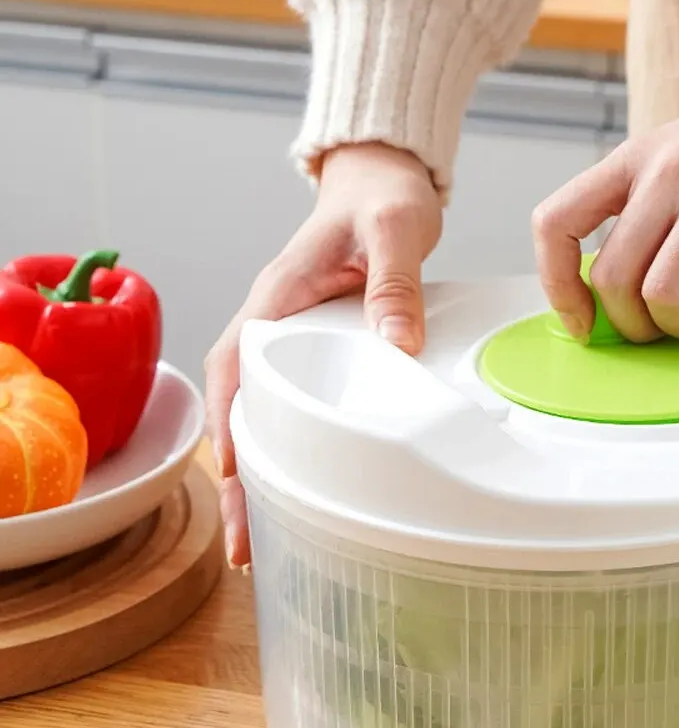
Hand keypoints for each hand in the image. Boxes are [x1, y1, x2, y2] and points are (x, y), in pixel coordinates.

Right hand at [205, 142, 442, 567]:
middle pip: (238, 411)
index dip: (233, 428)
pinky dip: (283, 452)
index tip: (236, 480)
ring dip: (255, 476)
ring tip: (261, 541)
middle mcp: (271, 325)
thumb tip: (396, 343)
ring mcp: (289, 342)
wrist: (380, 182)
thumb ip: (394, 283)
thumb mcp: (394, 231)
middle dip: (236, 478)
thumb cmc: (378, 200)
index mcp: (276, 299)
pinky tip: (296, 490)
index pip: (236, 371)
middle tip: (244, 544)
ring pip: (256, 416)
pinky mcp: (312, 352)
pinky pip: (287, 407)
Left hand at [532, 77, 678, 341]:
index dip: (557, 286)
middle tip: (656, 323)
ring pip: (663, 297)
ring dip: (677, 324)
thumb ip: (636, 213)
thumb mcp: (673, 156)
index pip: (556, 223)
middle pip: (612, 280)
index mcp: (634, 158)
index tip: (581, 320)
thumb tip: (607, 297)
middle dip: (630, 324)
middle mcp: (668, 175)